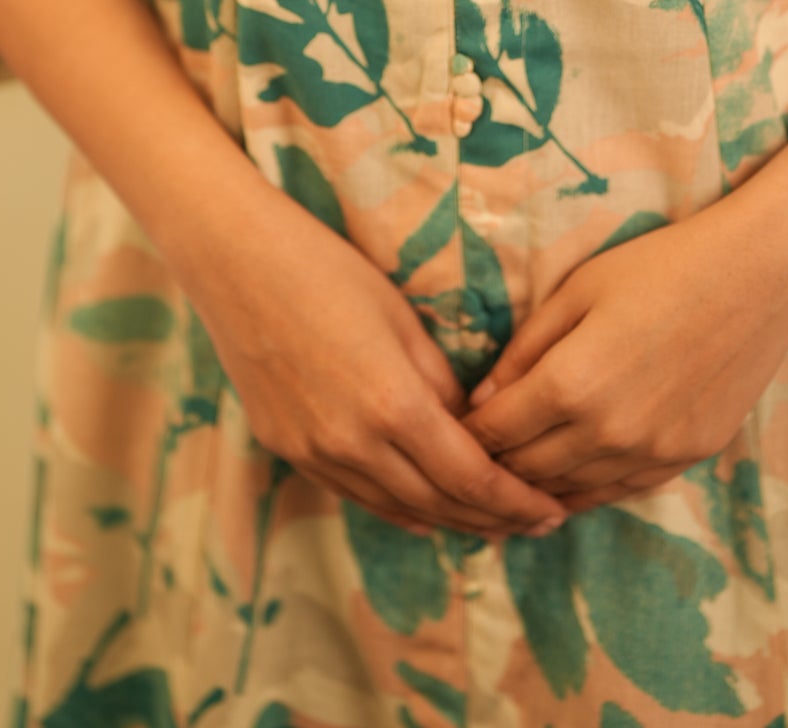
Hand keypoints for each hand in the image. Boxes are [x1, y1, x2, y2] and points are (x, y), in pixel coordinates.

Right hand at [186, 179, 567, 539]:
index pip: (470, 478)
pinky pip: (354, 494)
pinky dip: (397, 508)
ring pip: (395, 509)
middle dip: (491, 520)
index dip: (515, 501)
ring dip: (447, 521)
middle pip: (437, 505)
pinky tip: (424, 511)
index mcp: (392, 404)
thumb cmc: (329, 271)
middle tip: (533, 523)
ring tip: (489, 524)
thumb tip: (470, 431)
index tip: (550, 510)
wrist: (237, 263)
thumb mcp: (402, 319)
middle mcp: (352, 444)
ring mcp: (313, 453)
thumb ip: (440, 385)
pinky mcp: (287, 449)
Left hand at [461, 198, 787, 512]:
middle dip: (493, 464)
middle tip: (469, 456)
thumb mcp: (577, 290)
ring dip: (537, 485)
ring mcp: (652, 452)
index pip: (495, 431)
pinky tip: (568, 482)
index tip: (448, 429)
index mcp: (572, 382)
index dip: (465, 433)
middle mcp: (609, 430)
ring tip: (510, 476)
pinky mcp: (687, 457)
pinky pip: (620, 492)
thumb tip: (482, 400)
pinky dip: (586, 490)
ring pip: (572, 490)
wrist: (757, 275)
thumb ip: (525, 349)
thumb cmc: (660, 266)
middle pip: (527, 469)